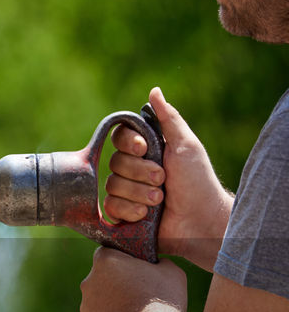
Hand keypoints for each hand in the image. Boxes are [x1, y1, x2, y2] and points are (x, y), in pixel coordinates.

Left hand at [80, 246, 187, 311]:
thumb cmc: (162, 302)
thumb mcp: (171, 272)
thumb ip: (159, 263)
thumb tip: (157, 265)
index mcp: (106, 261)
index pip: (109, 252)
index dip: (124, 260)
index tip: (136, 269)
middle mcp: (89, 282)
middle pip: (103, 279)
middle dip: (119, 284)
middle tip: (141, 295)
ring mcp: (86, 307)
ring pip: (101, 303)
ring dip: (115, 306)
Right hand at [102, 88, 231, 268]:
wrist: (201, 220)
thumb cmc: (197, 181)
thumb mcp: (185, 145)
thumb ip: (169, 118)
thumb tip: (154, 91)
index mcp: (145, 152)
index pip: (119, 138)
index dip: (127, 144)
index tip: (143, 149)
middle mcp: (133, 171)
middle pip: (114, 163)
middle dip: (140, 173)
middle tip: (163, 180)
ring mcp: (126, 193)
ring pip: (112, 186)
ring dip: (138, 193)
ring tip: (160, 200)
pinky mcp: (122, 215)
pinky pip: (110, 207)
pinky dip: (128, 210)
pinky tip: (145, 216)